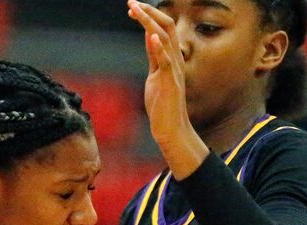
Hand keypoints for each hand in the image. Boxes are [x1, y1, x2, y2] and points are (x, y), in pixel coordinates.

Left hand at [126, 0, 207, 176]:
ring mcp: (174, 70)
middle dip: (149, 12)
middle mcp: (175, 60)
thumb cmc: (163, 106)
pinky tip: (150, 36)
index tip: (132, 8)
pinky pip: (166, 62)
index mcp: (170, 58)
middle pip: (166, 27)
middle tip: (131, 3)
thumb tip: (150, 40)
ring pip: (165, 39)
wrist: (171, 129)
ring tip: (135, 9)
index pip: (161, 29)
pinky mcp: (170, 83)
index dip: (148, 17)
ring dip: (150, 22)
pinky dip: (159, 47)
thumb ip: (154, 58)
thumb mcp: (155, 76)